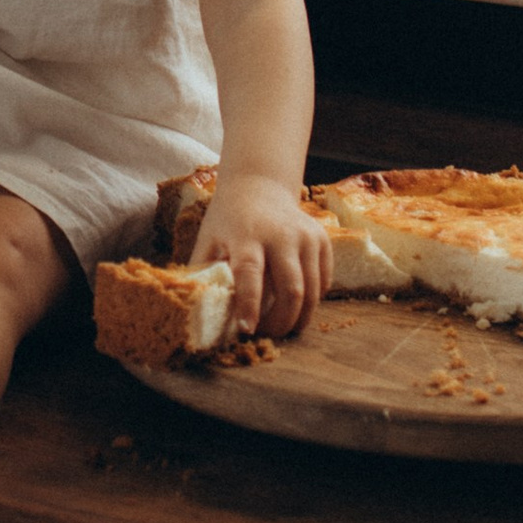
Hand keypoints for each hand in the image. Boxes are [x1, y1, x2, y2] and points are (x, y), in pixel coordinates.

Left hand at [193, 174, 333, 340]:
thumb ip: (205, 274)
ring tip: (282, 327)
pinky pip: (324, 282)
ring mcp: (307, 236)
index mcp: (247, 234)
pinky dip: (312, 301)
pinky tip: (295, 304)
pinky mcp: (323, 240)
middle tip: (267, 335)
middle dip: (281, 322)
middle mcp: (282, 234)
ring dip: (299, 318)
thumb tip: (198, 311)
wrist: (258, 187)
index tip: (246, 329)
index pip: (250, 273)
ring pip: (313, 291)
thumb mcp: (208, 241)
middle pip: (292, 289)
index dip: (249, 305)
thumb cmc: (228, 221)